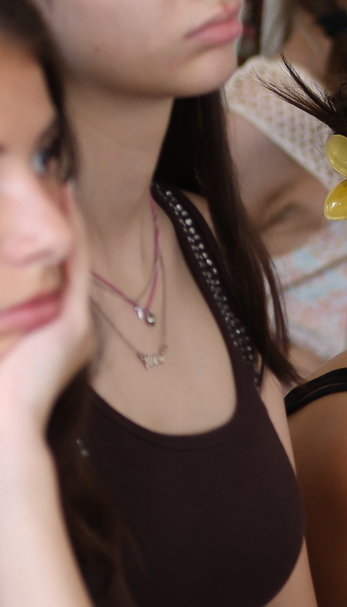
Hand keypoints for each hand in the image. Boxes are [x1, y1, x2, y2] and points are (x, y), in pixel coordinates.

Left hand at [0, 186, 91, 438]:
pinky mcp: (75, 322)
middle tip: (55, 184)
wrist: (4, 423)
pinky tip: (64, 207)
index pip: (58, 276)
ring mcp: (78, 323)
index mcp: (57, 332)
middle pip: (71, 263)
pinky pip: (76, 268)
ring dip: (68, 224)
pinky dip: (71, 237)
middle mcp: (74, 325)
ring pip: (76, 260)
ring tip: (60, 187)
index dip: (55, 240)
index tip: (46, 205)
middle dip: (65, 225)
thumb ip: (0, 322)